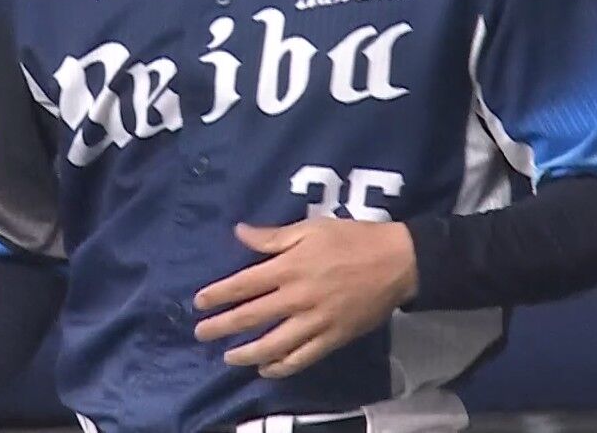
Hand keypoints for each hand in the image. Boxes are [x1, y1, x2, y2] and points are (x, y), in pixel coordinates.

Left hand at [193, 218, 417, 378]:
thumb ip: (273, 236)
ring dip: (246, 353)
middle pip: (251, 317)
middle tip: (201, 333)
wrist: (397, 262)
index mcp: (289, 267)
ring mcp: (315, 321)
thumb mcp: (311, 227)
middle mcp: (297, 297)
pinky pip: (302, 358)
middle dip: (222, 326)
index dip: (218, 295)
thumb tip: (239, 232)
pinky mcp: (333, 338)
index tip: (199, 303)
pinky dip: (281, 367)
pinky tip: (267, 369)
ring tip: (229, 357)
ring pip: (273, 344)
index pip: (243, 284)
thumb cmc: (352, 238)